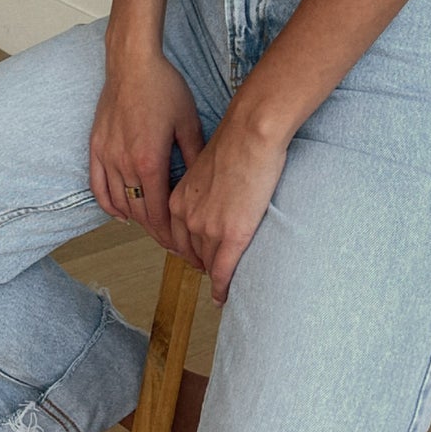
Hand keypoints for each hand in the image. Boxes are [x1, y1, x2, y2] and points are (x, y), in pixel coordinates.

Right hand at [90, 50, 205, 259]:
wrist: (132, 63)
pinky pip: (97, 187)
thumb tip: (204, 187)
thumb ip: (195, 157)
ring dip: (136, 221)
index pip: (159, 212)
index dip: (170, 235)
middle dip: (157, 234)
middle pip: (139, 213)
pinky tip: (122, 214)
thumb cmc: (164, 88)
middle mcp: (124, 164)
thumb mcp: (188, 122)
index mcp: (149, 160)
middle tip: (173, 246)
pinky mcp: (95, 147)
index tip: (183, 247)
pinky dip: (109, 205)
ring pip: (119, 203)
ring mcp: (106, 156)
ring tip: (153, 231)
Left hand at [167, 117, 287, 307]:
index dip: (190, 249)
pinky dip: (223, 288)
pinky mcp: (231, 236)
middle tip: (213, 270)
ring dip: (215, 275)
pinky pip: (223, 271)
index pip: (179, 236)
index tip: (199, 256)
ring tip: (224, 283)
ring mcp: (208, 229)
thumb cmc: (236, 141)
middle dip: (202, 263)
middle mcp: (187, 217)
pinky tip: (224, 296)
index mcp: (179, 199)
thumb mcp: (207, 167)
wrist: (251, 135)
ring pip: (209, 263)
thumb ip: (205, 187)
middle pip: (193, 253)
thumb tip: (216, 194)